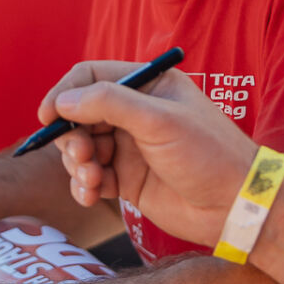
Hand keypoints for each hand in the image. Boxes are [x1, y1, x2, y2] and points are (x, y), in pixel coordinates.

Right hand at [42, 62, 255, 246]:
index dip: (64, 93)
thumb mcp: (160, 121)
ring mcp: (130, 147)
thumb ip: (109, 104)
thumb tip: (63, 101)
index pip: (91, 76)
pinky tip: (90, 196)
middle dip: (72, 136)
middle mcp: (135, 113)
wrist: (236, 207)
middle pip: (79, 115)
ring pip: (80, 148)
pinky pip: (90, 177)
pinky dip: (83, 185)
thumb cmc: (208, 155)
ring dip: (76, 164)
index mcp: (148, 86)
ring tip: (91, 181)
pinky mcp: (127, 179)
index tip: (47, 116)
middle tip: (82, 155)